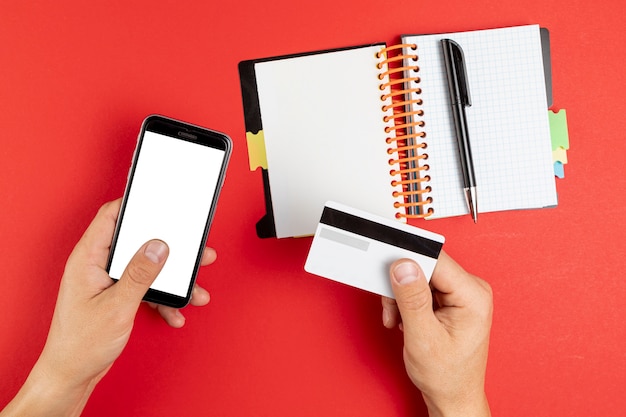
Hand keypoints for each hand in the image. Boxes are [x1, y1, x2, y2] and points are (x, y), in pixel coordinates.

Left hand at [1, 199, 214, 416]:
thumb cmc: (81, 343)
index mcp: (88, 258)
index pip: (111, 216)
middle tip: (194, 249)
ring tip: (196, 287)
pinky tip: (176, 312)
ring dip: (172, 279)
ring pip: (147, 268)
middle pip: (137, 243)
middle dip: (169, 248)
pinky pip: (146, 288)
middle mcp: (97, 265)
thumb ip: (140, 273)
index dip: (136, 205)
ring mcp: (107, 281)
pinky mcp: (117, 296)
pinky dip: (163, 299)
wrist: (72, 375)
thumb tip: (159, 246)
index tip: (161, 201)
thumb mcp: (117, 306)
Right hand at [381, 251, 492, 416]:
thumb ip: (412, 299)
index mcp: (473, 296)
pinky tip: (405, 320)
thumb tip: (403, 266)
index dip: (407, 265)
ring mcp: (461, 294)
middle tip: (393, 310)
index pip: (435, 261)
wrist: (453, 397)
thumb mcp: (423, 338)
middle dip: (402, 286)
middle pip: (425, 267)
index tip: (387, 274)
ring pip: (419, 276)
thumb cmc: (447, 376)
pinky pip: (421, 286)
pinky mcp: (450, 299)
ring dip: (402, 297)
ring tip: (400, 321)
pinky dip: (406, 302)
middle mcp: (471, 290)